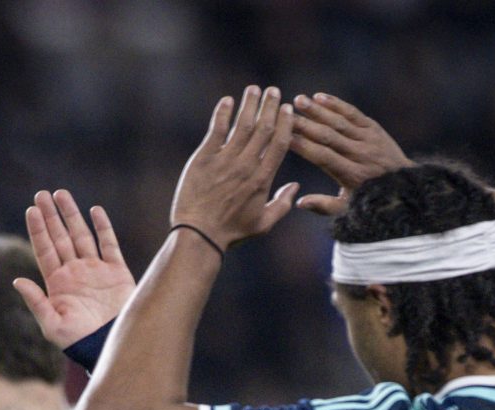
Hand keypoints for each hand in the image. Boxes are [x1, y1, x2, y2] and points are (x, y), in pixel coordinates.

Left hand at [14, 190, 135, 347]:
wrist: (109, 346)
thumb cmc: (78, 341)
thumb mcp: (52, 325)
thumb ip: (36, 302)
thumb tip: (17, 280)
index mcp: (57, 283)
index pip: (44, 249)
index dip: (38, 230)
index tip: (31, 210)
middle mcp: (75, 272)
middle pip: (60, 237)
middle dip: (51, 216)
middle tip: (42, 194)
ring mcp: (95, 270)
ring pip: (81, 235)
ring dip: (71, 215)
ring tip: (61, 194)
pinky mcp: (116, 272)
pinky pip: (109, 245)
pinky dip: (103, 227)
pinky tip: (94, 210)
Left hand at [169, 85, 300, 250]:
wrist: (198, 234)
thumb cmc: (231, 231)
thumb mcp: (263, 224)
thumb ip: (282, 204)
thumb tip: (295, 186)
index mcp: (263, 179)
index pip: (280, 143)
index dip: (285, 123)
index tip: (288, 108)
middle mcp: (246, 165)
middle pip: (263, 128)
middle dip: (270, 106)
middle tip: (274, 91)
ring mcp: (225, 160)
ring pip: (242, 125)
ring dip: (249, 104)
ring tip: (254, 89)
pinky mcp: (204, 158)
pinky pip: (216, 130)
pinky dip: (223, 113)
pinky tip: (227, 100)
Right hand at [287, 93, 411, 217]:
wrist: (403, 184)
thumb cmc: (368, 199)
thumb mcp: (348, 208)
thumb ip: (324, 206)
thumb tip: (299, 203)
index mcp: (352, 175)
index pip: (323, 157)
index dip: (303, 146)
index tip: (284, 138)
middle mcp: (361, 154)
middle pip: (329, 136)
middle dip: (305, 124)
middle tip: (285, 114)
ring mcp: (369, 139)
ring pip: (340, 122)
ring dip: (318, 110)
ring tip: (298, 100)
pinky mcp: (374, 128)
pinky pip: (353, 113)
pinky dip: (337, 105)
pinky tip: (319, 97)